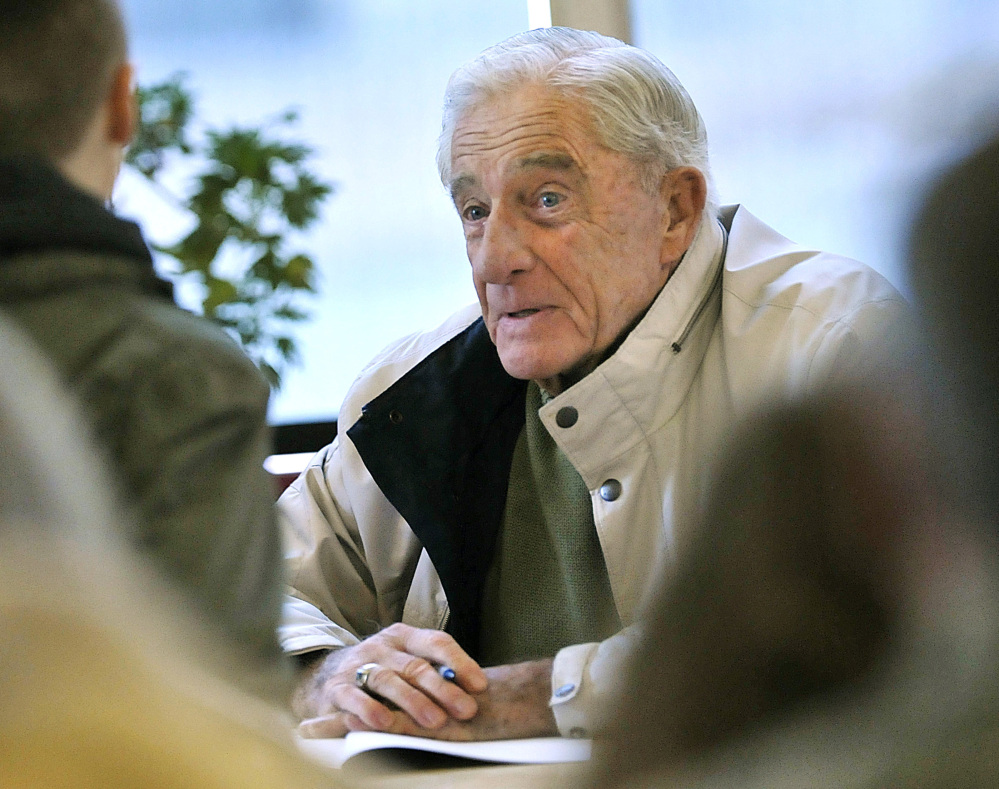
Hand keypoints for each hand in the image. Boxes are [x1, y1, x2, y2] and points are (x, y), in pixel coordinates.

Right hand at [292, 623, 486, 737]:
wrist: (326, 675)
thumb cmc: (381, 671)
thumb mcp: (406, 661)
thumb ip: (433, 670)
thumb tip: (474, 687)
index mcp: (404, 637)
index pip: (436, 642)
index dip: (460, 663)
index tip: (480, 686)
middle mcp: (382, 646)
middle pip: (416, 665)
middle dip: (443, 689)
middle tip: (465, 709)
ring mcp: (358, 664)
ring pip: (388, 680)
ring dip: (413, 701)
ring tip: (434, 721)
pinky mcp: (337, 687)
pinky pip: (353, 696)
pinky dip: (369, 709)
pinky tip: (385, 722)